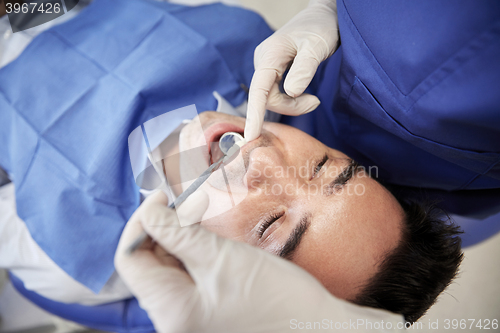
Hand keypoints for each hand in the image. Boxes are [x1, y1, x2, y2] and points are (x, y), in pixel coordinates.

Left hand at [115, 191, 403, 332]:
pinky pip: (186, 280)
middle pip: (147, 265)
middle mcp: (172, 320)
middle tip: (184, 203)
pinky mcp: (205, 314)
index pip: (130, 259)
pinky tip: (210, 241)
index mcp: (170, 311)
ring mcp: (188, 319)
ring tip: (201, 220)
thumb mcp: (222, 258)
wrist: (315, 329)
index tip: (162, 197)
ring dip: (178, 240)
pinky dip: (192, 256)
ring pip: (168, 270)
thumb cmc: (276, 297)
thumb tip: (149, 210)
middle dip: (161, 229)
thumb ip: (178, 234)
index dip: (141, 221)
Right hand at [244, 0, 339, 141]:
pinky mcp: (272, 72)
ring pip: (272, 98)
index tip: (250, 136)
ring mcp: (266, 66)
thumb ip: (304, 69)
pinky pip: (276, 93)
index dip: (254, 114)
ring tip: (314, 100)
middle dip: (291, 107)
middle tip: (316, 102)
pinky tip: (307, 96)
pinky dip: (292, 100)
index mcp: (270, 55)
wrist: (323, 15)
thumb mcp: (317, 46)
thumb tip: (291, 93)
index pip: (258, 89)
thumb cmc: (321, 27)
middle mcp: (263, 61)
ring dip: (293, 105)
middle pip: (267, 98)